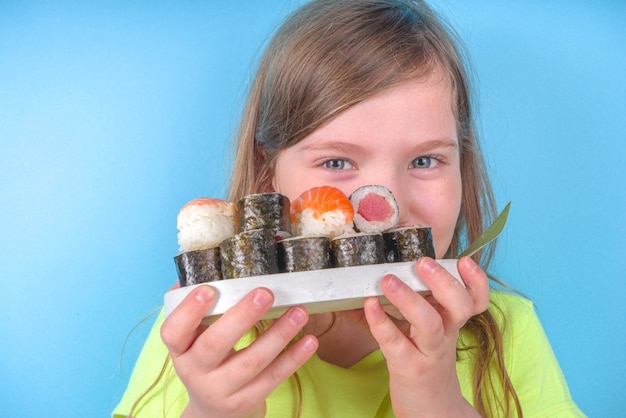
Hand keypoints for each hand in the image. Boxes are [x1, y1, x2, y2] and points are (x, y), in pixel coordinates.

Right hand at [161, 285, 318, 417]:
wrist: (212, 412)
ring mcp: (220, 390)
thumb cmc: (206, 361)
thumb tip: (201, 265)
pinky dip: (293, 359)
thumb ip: (196, 306)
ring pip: (251, 362)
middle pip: (214, 346)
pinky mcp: (246, 402)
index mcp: (179, 350)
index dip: (189, 311)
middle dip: (242, 317)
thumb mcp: (193, 340)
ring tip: (299, 312)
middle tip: (265, 293)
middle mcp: (195, 372)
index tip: (208, 289)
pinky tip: (309, 341)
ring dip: (278, 335)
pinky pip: (273, 379)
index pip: (173, 332)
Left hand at [363, 256, 488, 417]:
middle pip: (460, 306)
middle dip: (444, 281)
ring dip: (409, 299)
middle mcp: (446, 335)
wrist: (432, 412)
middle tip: (423, 263)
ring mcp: (428, 352)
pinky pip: (395, 342)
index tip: (464, 261)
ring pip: (429, 323)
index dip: (476, 281)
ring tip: (389, 280)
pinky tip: (369, 305)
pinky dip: (381, 322)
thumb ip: (411, 303)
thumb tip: (375, 275)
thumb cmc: (425, 363)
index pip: (475, 299)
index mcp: (452, 321)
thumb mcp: (427, 332)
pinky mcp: (408, 367)